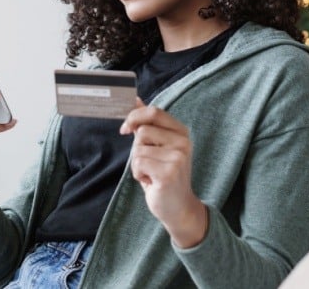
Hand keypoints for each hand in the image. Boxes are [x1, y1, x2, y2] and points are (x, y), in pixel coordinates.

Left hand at [119, 98, 207, 247]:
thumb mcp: (158, 147)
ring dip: (137, 164)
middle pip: (142, 130)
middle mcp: (183, 142)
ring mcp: (178, 157)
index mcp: (181, 132)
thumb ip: (149, 124)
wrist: (179, 208)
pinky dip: (138, 174)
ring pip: (138, 149)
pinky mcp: (169, 172)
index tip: (125, 129)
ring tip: (151, 174)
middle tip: (147, 163)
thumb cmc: (165, 176)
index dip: (134, 117)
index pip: (154, 112)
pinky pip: (138, 163)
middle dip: (137, 148)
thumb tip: (135, 99)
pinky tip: (151, 182)